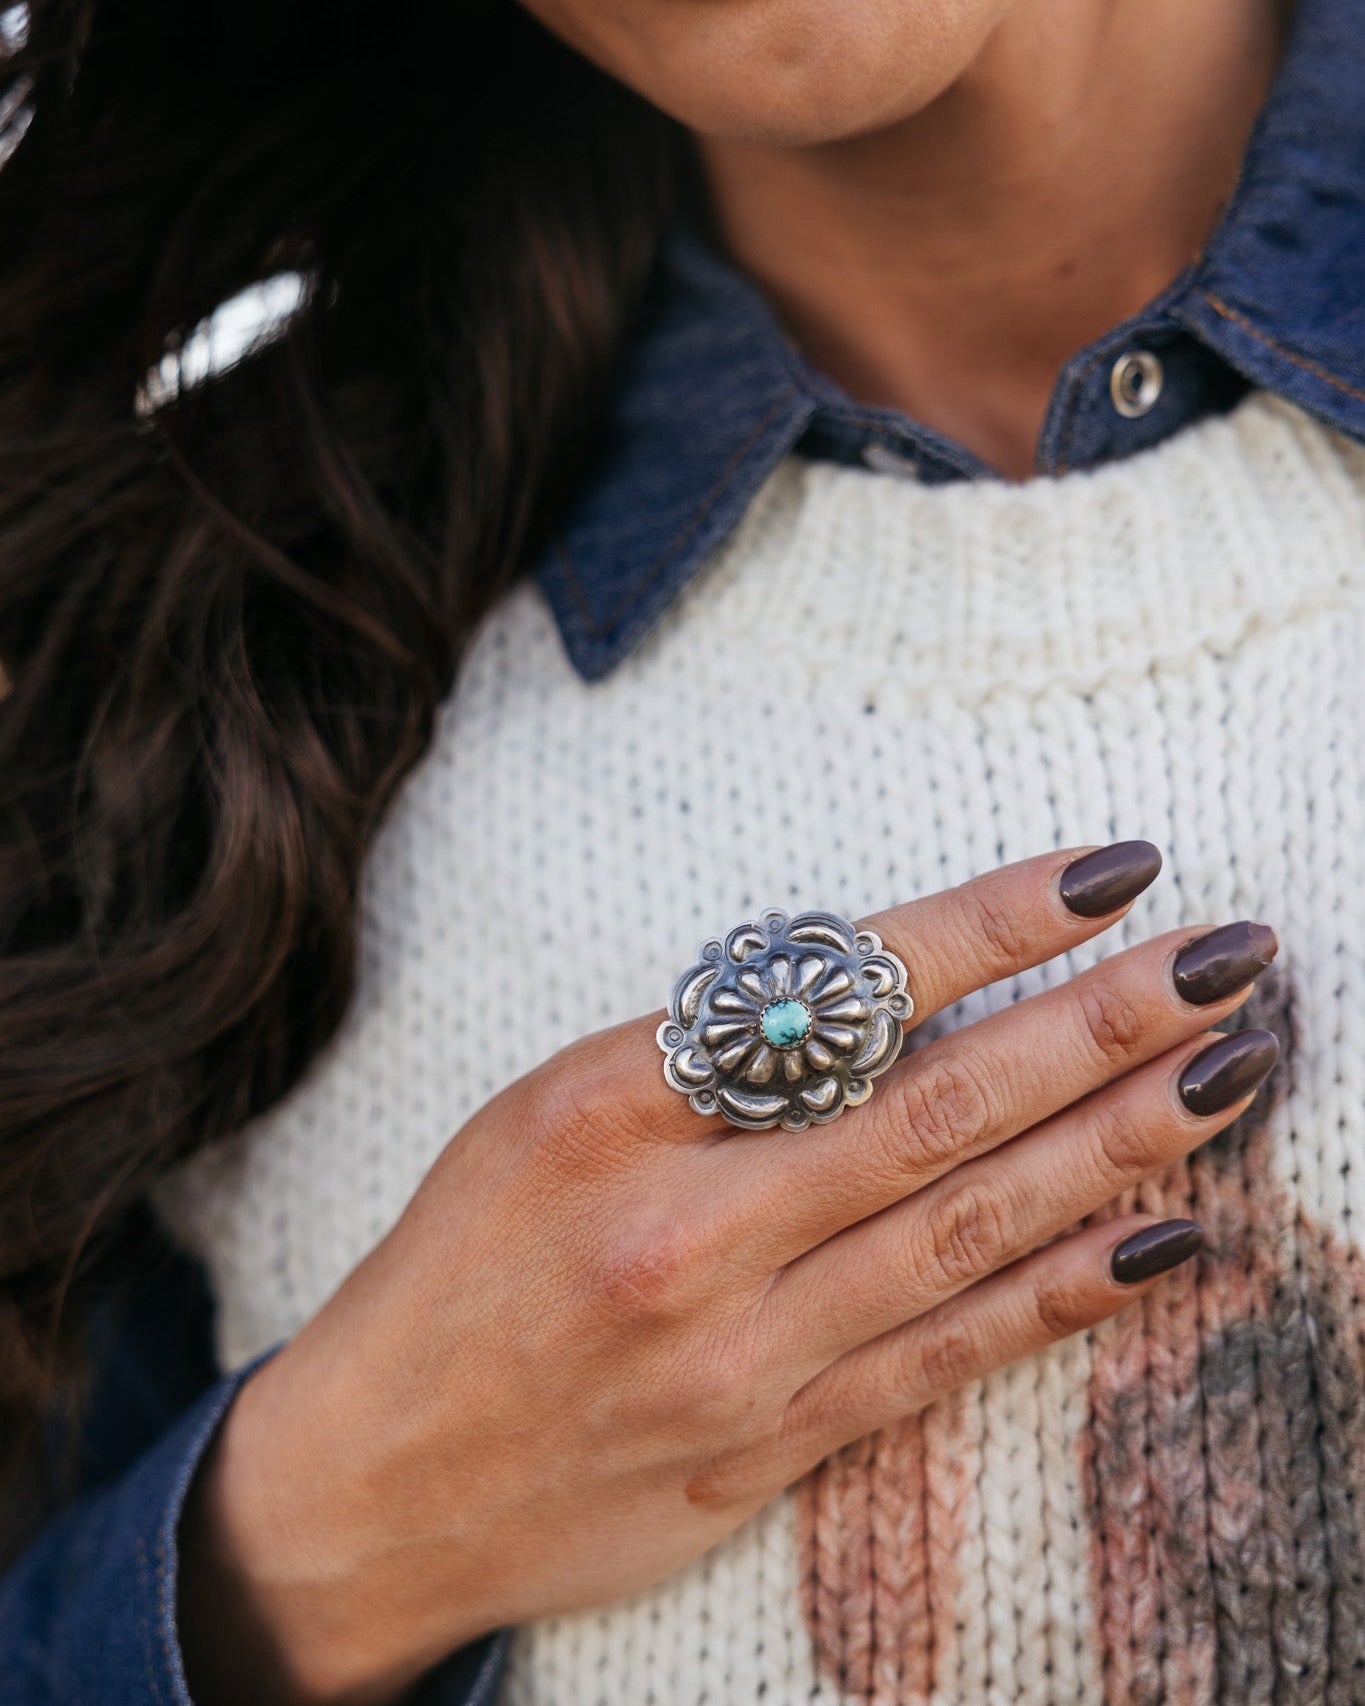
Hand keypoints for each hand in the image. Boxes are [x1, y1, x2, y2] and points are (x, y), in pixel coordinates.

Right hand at [179, 842, 1278, 1704]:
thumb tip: (885, 990)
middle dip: (1100, 1025)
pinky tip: (1163, 1240)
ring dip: (1116, 1146)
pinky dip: (1060, 1295)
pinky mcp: (769, 1446)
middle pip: (934, 1110)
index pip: (835, 995)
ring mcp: (737, 1353)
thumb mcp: (540, 1112)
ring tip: (1232, 1072)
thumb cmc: (456, 1264)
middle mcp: (682, 1230)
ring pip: (966, 1229)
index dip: (988, 925)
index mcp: (609, 1108)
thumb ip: (701, 1058)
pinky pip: (943, 1360)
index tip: (1109, 873)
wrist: (374, 1479)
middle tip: (1230, 960)